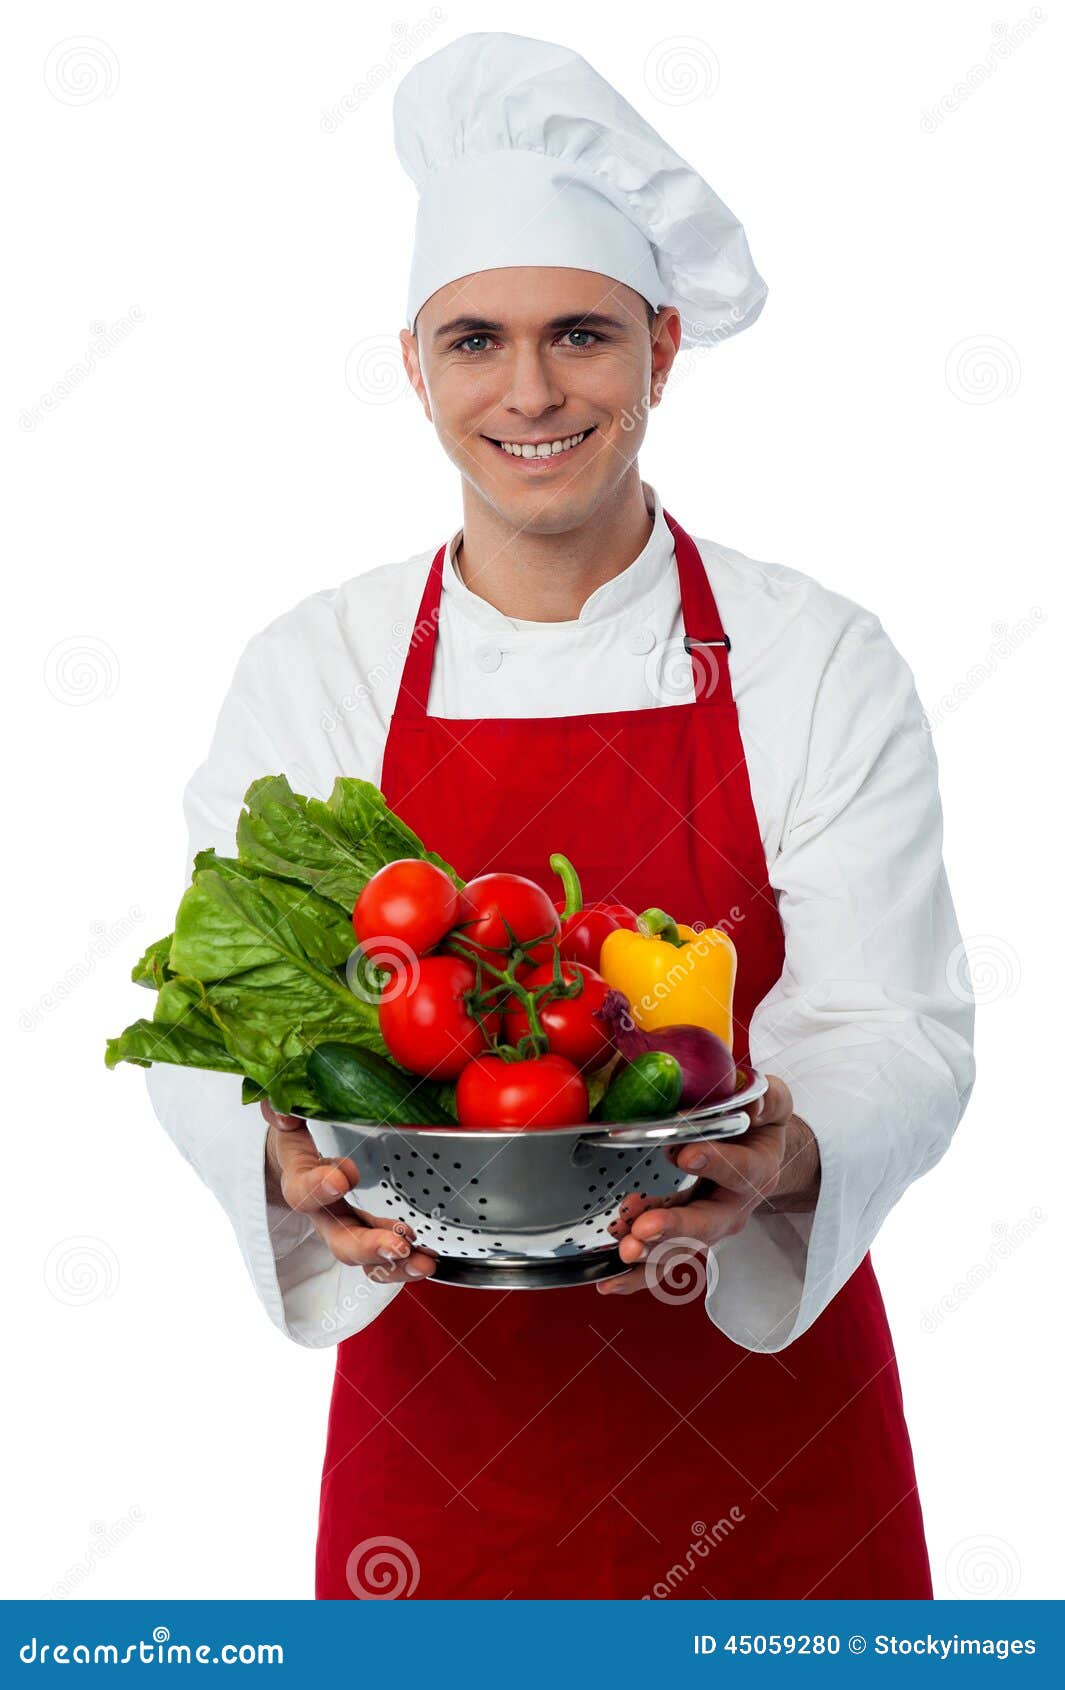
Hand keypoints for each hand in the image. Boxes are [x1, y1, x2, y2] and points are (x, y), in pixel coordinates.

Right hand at [261, 1102, 436, 1284]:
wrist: (290, 1159)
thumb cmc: (295, 1136)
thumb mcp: (286, 1119)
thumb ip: (281, 1110)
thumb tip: (284, 1112)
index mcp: (299, 1179)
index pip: (301, 1189)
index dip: (317, 1187)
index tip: (342, 1180)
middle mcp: (322, 1211)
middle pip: (339, 1239)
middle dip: (368, 1246)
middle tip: (397, 1244)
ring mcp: (345, 1225)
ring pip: (365, 1255)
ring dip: (394, 1263)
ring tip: (423, 1262)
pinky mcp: (366, 1230)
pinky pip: (383, 1254)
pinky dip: (405, 1260)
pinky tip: (429, 1258)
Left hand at [597, 1076, 819, 1296]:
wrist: (764, 1157)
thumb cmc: (761, 1126)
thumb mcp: (775, 1104)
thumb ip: (768, 1099)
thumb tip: (753, 1103)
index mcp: (757, 1171)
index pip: (739, 1170)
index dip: (714, 1163)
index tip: (684, 1154)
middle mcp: (733, 1208)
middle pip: (706, 1224)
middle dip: (674, 1228)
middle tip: (644, 1229)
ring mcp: (708, 1227)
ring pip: (682, 1249)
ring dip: (652, 1254)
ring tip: (625, 1252)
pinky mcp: (684, 1237)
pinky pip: (662, 1261)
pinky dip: (636, 1275)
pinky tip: (608, 1281)